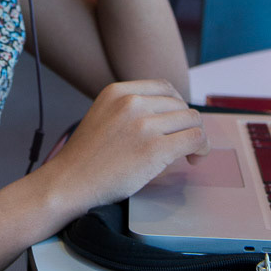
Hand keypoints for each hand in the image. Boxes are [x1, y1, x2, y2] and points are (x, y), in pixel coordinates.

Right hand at [36, 78, 209, 218]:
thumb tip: (168, 115)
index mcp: (118, 91)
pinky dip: (201, 148)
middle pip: (181, 104)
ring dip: (197, 137)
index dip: (176, 106)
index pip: (164, 87)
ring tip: (190, 154)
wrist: (69, 183)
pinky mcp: (154, 149)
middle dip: (186, 124)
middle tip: (182, 145)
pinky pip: (195, 139)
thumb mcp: (103, 115)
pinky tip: (194, 160)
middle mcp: (132, 103)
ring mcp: (144, 125)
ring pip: (192, 120)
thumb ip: (130, 109)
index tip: (175, 124)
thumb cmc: (86, 158)